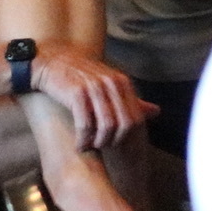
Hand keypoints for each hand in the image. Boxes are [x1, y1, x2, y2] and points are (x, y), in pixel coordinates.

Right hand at [27, 42, 154, 150]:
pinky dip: (83, 139)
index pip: (135, 117)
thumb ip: (132, 101)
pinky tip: (79, 145)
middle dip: (113, 141)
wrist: (54, 63)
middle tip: (101, 147)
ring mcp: (95, 88)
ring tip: (89, 147)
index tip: (114, 143)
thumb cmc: (82, 78)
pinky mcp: (77, 93)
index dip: (126, 136)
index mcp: (122, 83)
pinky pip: (85, 124)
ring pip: (106, 126)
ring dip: (98, 143)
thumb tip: (157, 112)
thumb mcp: (109, 85)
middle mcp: (111, 84)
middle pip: (123, 124)